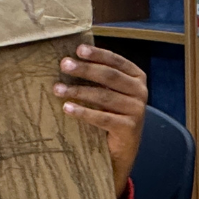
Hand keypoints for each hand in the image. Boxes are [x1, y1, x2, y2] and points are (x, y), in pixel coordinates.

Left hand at [55, 44, 147, 196]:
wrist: (123, 148)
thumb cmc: (112, 113)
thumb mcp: (111, 91)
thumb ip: (101, 75)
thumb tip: (72, 57)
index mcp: (137, 77)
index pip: (116, 61)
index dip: (97, 55)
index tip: (78, 50)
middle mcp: (140, 91)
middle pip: (109, 76)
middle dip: (85, 69)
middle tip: (64, 65)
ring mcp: (137, 110)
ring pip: (104, 97)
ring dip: (78, 91)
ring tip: (57, 88)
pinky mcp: (129, 128)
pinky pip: (102, 118)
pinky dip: (83, 112)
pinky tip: (67, 108)